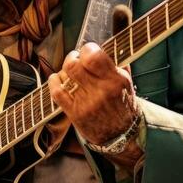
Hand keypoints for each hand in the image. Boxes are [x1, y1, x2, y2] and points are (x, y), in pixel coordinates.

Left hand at [48, 42, 141, 164]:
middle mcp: (100, 91)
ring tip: (71, 73)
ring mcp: (86, 103)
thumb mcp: (127, 84)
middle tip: (76, 60)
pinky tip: (59, 81)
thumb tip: (104, 46)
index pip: (93, 56)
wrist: (121, 136)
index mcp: (115, 80)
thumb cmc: (123, 106)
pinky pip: (57, 92)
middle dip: (73, 57)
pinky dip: (54, 81)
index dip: (87, 49)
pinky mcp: (75, 113)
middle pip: (73, 64)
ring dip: (65, 70)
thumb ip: (116, 65)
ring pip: (64, 76)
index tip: (88, 51)